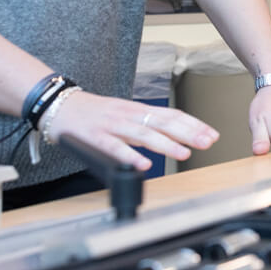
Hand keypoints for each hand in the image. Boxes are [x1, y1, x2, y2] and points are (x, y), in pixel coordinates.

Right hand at [44, 91, 217, 170]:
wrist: (58, 104)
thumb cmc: (92, 113)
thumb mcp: (123, 115)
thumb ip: (144, 126)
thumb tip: (169, 138)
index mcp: (137, 109)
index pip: (170, 115)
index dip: (192, 124)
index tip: (211, 134)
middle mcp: (128, 114)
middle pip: (162, 122)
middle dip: (187, 133)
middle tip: (207, 143)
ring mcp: (111, 124)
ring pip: (142, 134)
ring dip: (165, 144)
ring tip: (183, 154)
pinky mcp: (94, 136)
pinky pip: (114, 147)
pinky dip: (129, 156)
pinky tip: (143, 165)